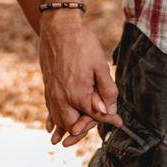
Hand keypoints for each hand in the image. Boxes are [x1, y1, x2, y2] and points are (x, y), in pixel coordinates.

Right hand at [39, 12, 121, 145]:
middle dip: (83, 130)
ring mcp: (52, 94)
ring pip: (59, 121)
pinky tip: (53, 127)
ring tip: (70, 138)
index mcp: (78, 95)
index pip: (95, 116)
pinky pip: (49, 110)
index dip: (109, 120)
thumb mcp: (100, 66)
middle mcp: (62, 99)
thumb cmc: (82, 44)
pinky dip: (53, 120)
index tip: (119, 122)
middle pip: (73, 126)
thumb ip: (107, 91)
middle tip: (93, 129)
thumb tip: (110, 111)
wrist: (58, 28)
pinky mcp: (47, 87)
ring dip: (66, 129)